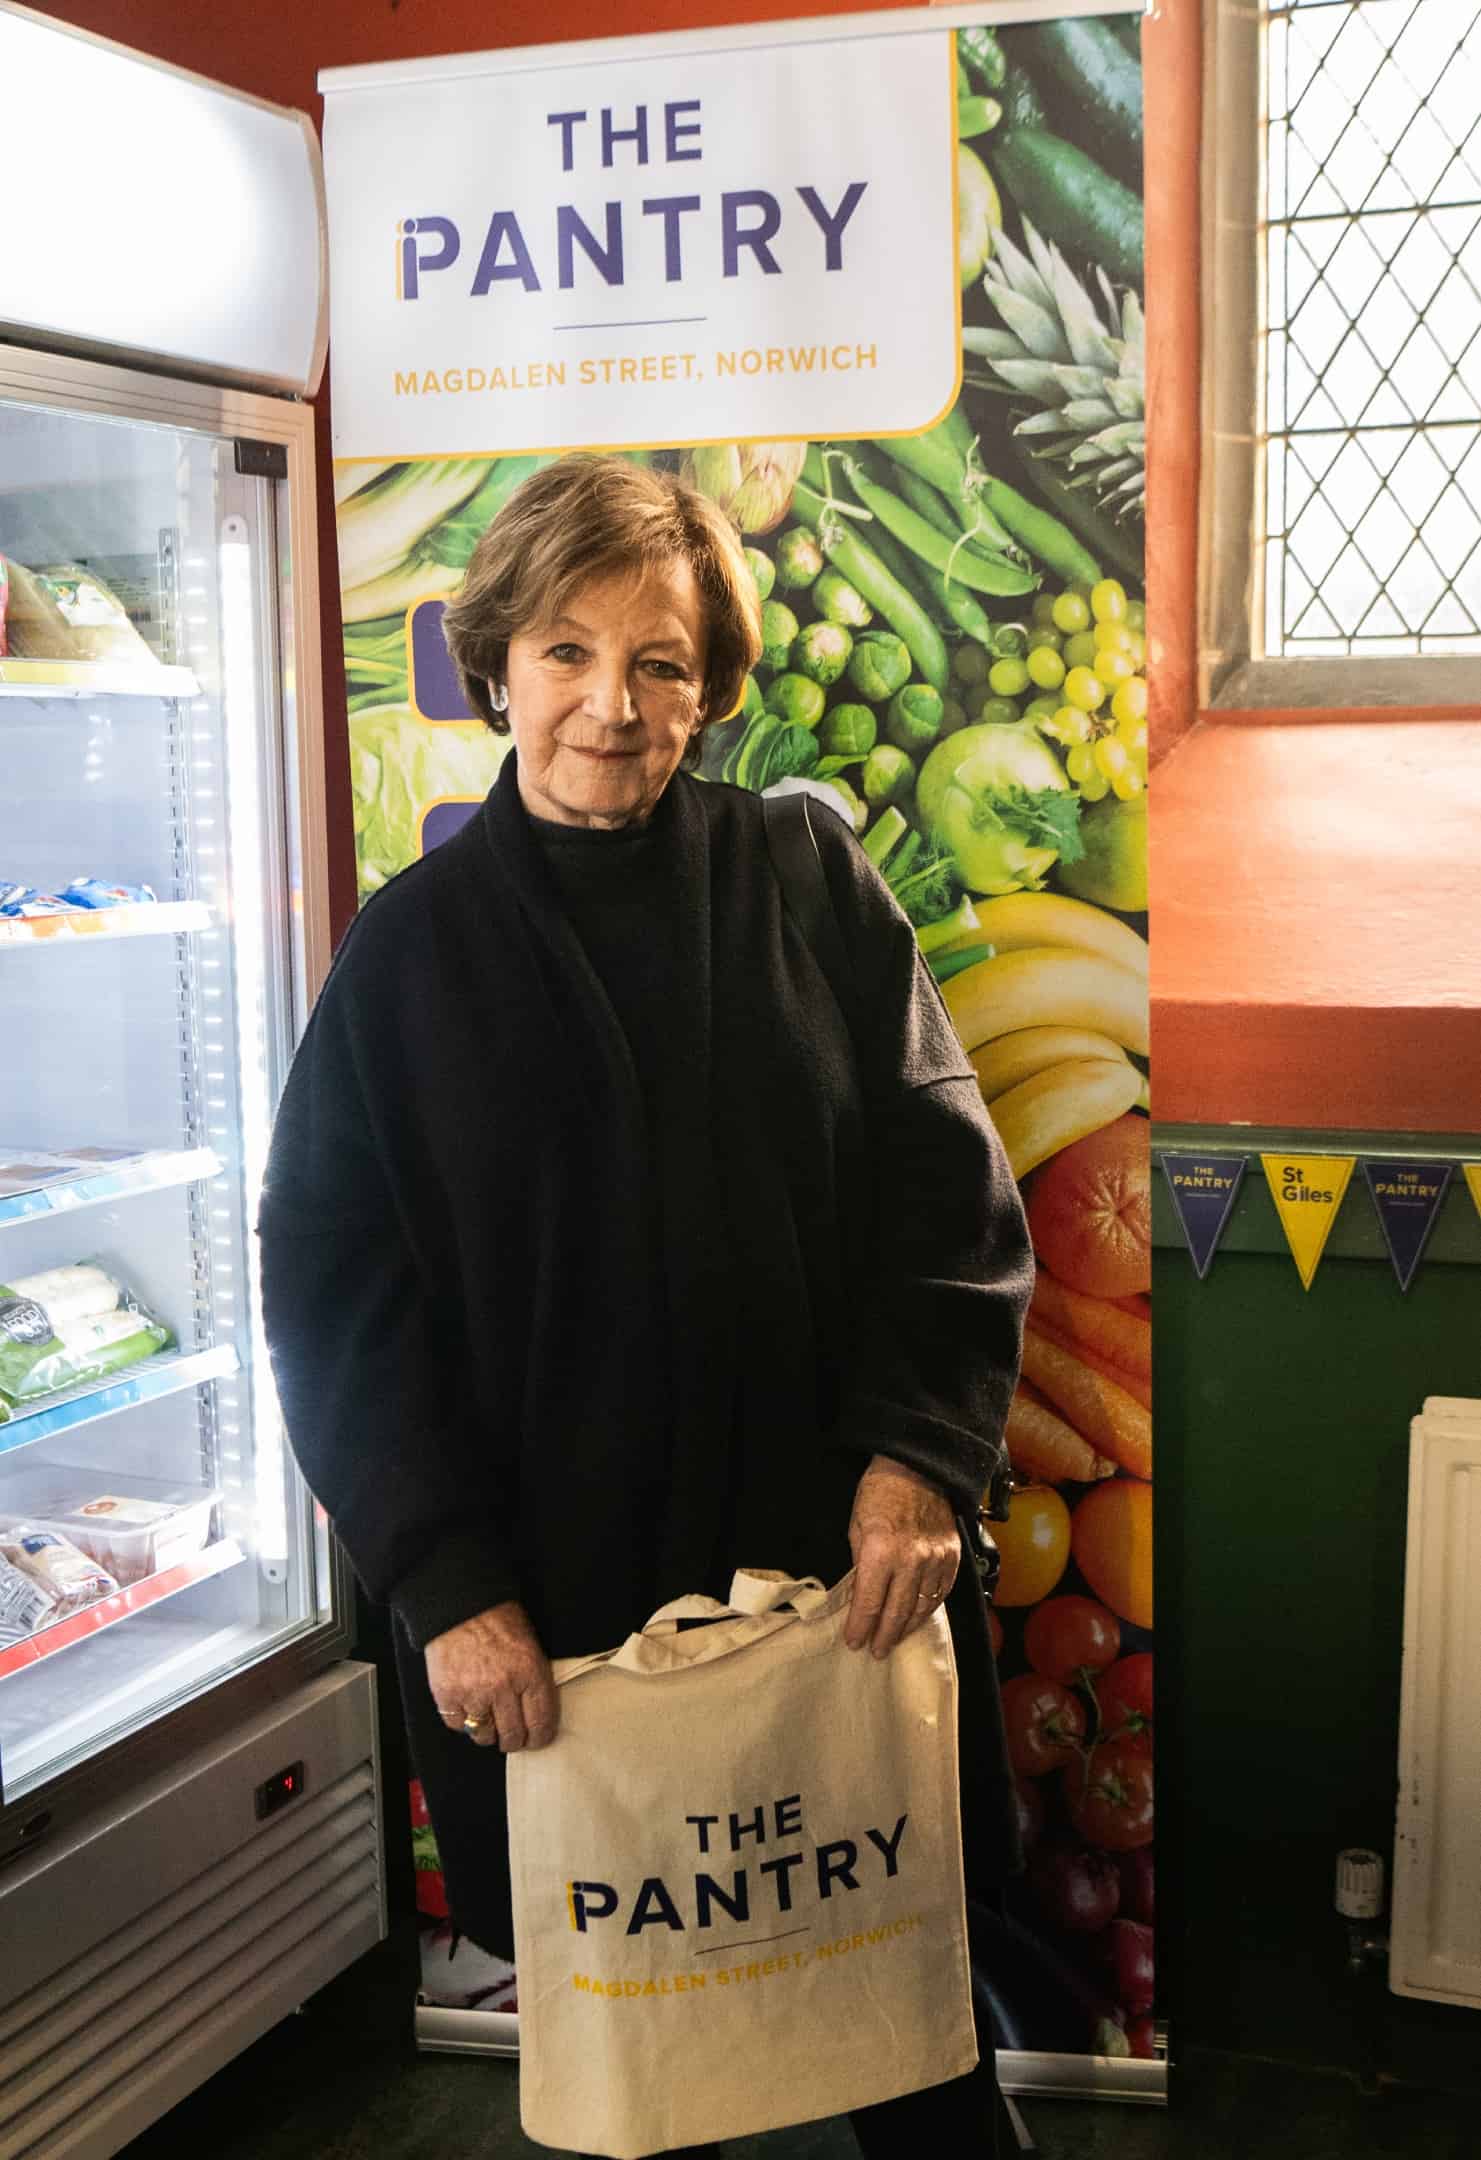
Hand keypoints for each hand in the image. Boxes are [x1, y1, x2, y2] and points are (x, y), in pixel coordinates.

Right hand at [425, 1601, 558, 1752]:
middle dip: (514, 1740)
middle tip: (511, 1736)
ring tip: (487, 1719)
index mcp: (530, 1672)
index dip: (540, 1738)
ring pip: (484, 1735)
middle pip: (512, 1737)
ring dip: (487, 1732)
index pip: (541, 1724)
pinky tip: (467, 1706)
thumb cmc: (498, 1620)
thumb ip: (535, 1681)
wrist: (460, 1604)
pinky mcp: (447, 1695)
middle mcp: (503, 1687)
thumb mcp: (531, 1645)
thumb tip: (536, 1715)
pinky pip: (457, 1725)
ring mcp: (473, 1693)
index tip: (536, 1739)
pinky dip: (462, 1720)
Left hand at [844, 1454, 960, 1659]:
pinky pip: (941, 1593)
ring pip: (921, 1607)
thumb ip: (861, 1563)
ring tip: (894, 1641)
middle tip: (875, 1652)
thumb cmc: (879, 1493)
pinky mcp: (952, 1556)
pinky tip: (917, 1618)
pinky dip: (928, 1610)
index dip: (860, 1627)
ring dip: (906, 1628)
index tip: (853, 1642)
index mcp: (880, 1551)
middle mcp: (911, 1560)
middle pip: (896, 1612)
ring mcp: (935, 1559)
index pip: (869, 1602)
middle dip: (883, 1636)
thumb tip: (862, 1594)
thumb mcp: (856, 1525)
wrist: (918, 1467)